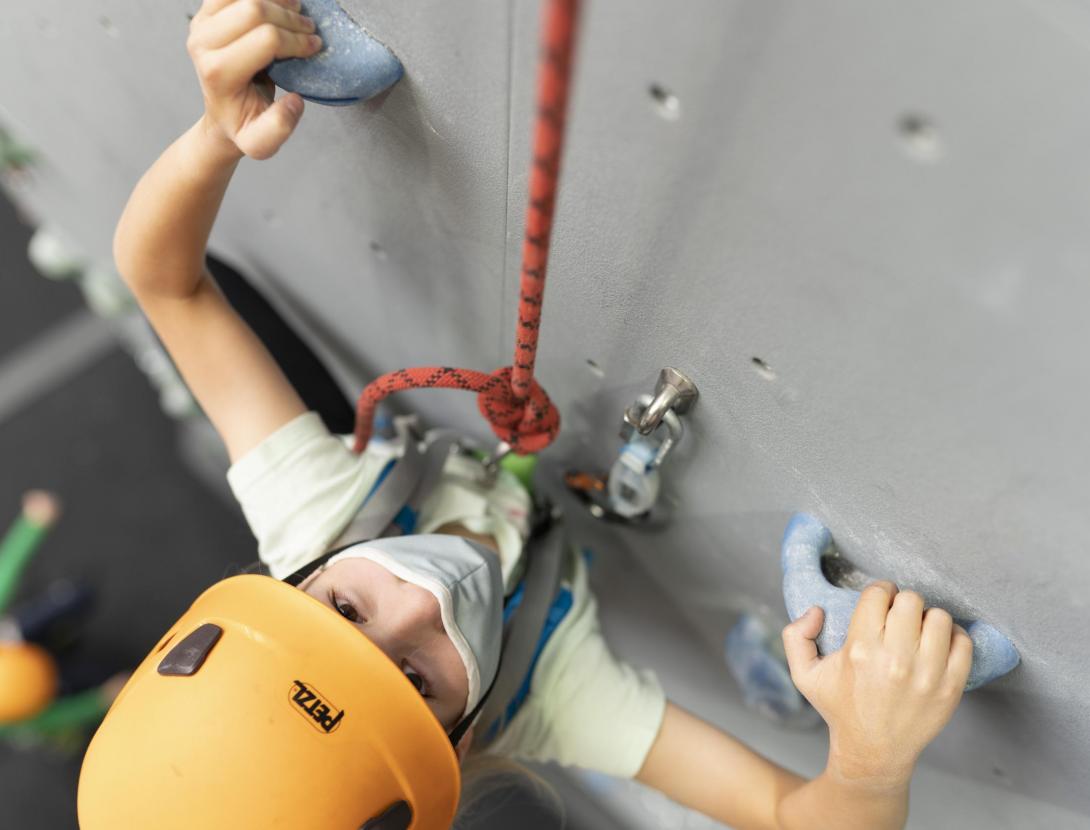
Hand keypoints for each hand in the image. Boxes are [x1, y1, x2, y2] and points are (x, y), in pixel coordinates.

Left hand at [186, 0, 321, 158]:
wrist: (223, 114)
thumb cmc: (245, 125)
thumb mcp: (261, 143)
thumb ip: (279, 128)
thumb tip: (295, 100)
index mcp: (218, 72)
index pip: (266, 39)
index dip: (297, 40)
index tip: (315, 47)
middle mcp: (202, 43)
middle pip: (254, 9)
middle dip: (290, 17)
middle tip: (310, 29)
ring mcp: (201, 23)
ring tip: (297, 11)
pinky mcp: (206, 11)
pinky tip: (278, 3)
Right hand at [782, 581, 973, 787]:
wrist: (873, 751)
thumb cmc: (840, 708)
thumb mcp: (804, 675)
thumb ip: (795, 636)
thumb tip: (816, 610)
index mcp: (860, 649)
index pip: (878, 593)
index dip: (879, 593)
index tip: (879, 604)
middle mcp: (895, 659)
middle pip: (911, 600)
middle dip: (902, 605)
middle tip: (898, 620)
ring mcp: (927, 674)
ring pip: (939, 617)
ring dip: (927, 621)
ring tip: (918, 634)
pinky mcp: (951, 687)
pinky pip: (963, 643)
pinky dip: (953, 639)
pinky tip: (937, 647)